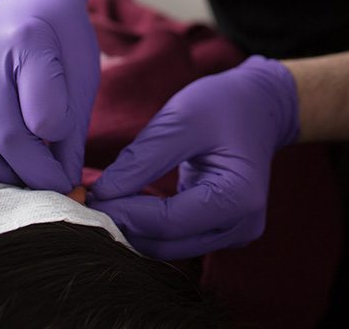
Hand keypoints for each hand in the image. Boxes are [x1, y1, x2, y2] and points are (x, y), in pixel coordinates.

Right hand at [0, 0, 99, 191]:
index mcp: (30, 41)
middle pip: (4, 134)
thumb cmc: (64, 38)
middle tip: (50, 187)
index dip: (61, 145)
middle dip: (31, 173)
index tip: (70, 158)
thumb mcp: (83, 75)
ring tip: (23, 178)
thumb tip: (66, 182)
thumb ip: (72, 128)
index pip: (44, 115)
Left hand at [89, 55, 298, 258]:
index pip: (169, 222)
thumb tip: (101, 194)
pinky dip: (149, 222)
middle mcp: (241, 227)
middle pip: (167, 242)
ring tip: (104, 198)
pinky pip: (176, 236)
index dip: (126, 212)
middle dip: (126, 223)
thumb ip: (143, 158)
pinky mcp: (220, 230)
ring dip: (134, 226)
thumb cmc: (225, 104)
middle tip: (88, 199)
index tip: (89, 196)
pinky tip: (127, 201)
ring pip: (168, 246)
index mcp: (239, 198)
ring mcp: (232, 233)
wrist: (260, 104)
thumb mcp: (183, 118)